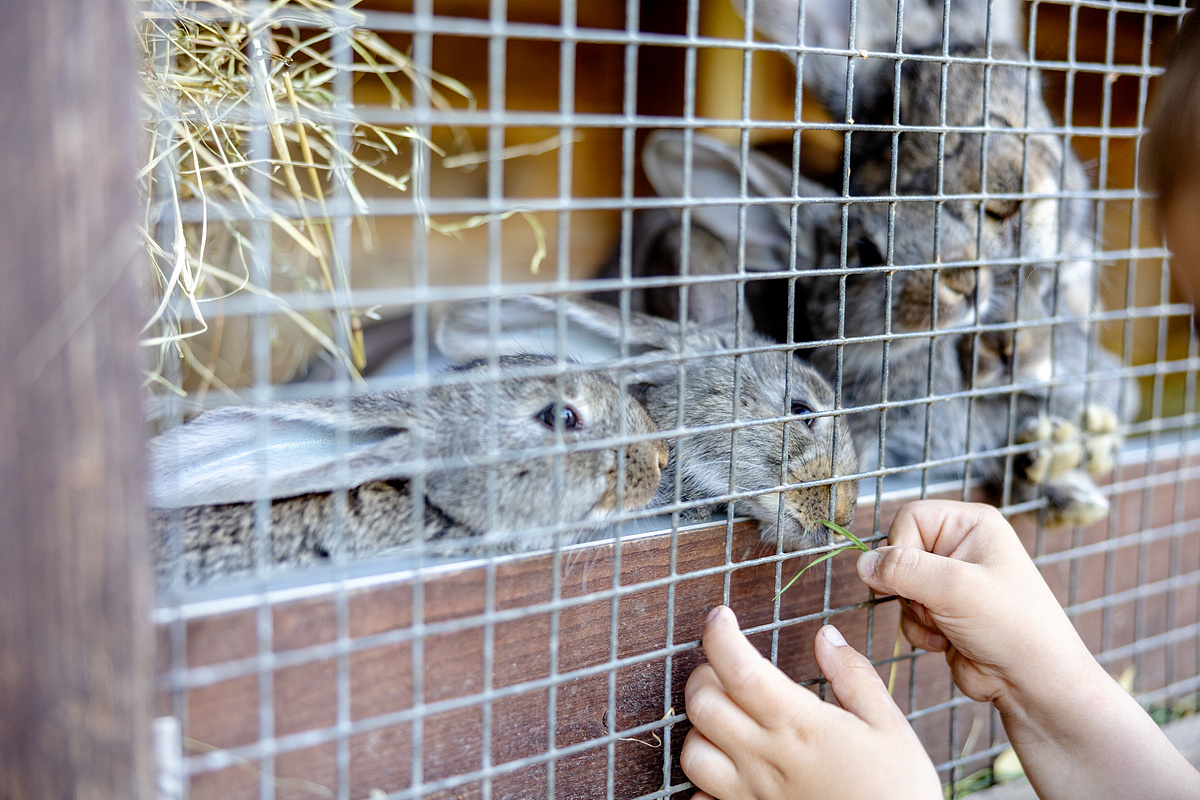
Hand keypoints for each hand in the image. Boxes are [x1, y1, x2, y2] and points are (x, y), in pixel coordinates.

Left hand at [681, 606, 939, 799]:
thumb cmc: (898, 792)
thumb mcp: (890, 727)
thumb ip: (854, 677)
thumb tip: (826, 636)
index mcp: (799, 725)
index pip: (738, 668)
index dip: (718, 635)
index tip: (720, 616)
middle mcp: (766, 759)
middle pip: (701, 704)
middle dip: (705, 674)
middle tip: (728, 669)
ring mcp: (751, 794)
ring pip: (692, 752)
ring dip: (702, 728)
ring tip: (729, 718)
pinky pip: (702, 797)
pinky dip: (703, 778)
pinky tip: (731, 766)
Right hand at [855, 499, 1096, 707]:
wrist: (1033, 683)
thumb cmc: (1011, 625)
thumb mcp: (955, 588)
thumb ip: (902, 569)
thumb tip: (861, 563)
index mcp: (971, 524)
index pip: (909, 518)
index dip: (902, 549)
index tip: (915, 579)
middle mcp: (960, 547)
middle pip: (900, 554)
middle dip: (911, 589)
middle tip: (937, 606)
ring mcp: (951, 582)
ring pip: (899, 588)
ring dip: (916, 614)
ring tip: (948, 627)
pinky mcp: (943, 612)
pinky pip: (907, 615)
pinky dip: (920, 632)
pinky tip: (947, 642)